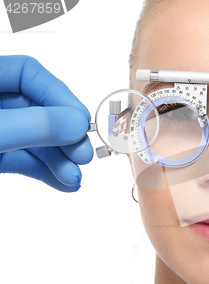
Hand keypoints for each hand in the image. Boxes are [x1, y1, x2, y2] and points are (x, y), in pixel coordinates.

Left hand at [0, 55, 92, 191]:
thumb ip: (32, 126)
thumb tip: (77, 124)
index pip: (29, 74)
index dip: (60, 96)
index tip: (80, 122)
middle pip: (37, 110)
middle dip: (63, 136)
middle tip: (82, 155)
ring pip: (33, 140)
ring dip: (59, 161)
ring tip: (73, 177)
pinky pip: (23, 160)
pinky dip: (45, 172)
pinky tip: (64, 183)